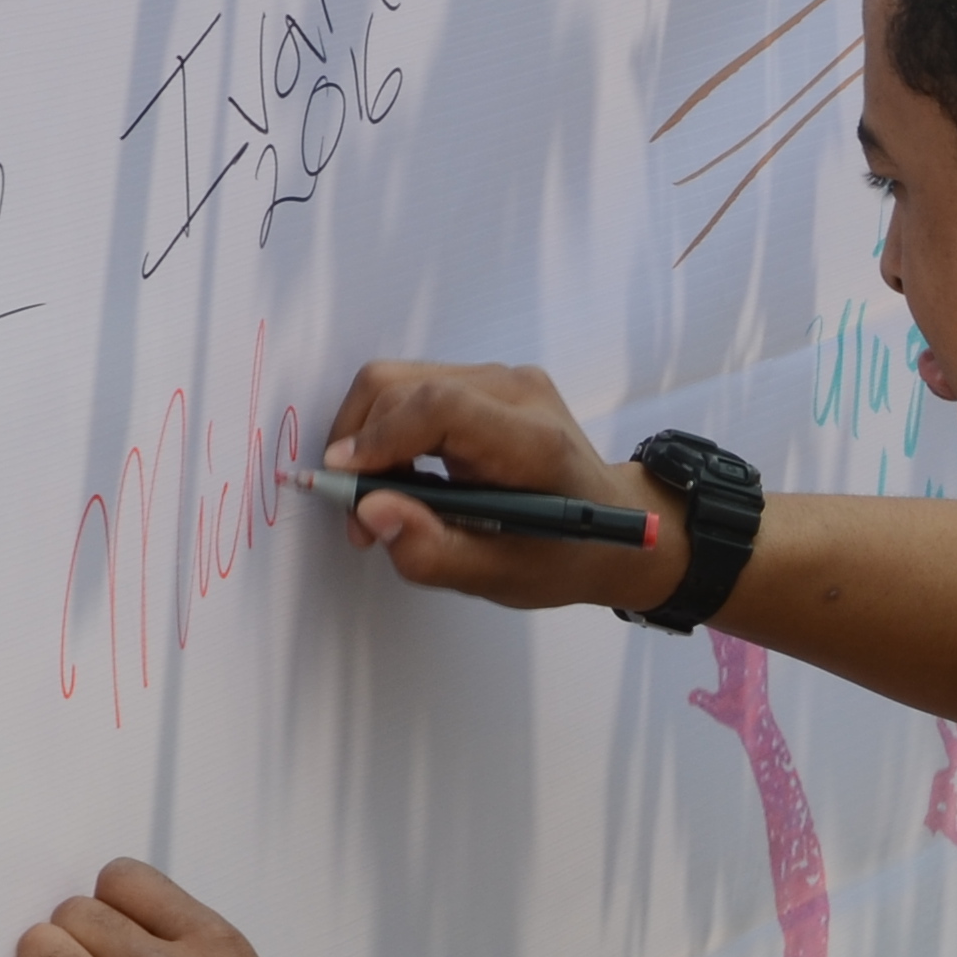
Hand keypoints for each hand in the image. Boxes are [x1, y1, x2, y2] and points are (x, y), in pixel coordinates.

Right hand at [317, 359, 690, 617]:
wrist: (612, 522)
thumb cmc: (563, 555)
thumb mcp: (500, 577)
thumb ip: (433, 552)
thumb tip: (370, 512)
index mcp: (532, 443)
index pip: (440, 408)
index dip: (380, 438)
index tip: (344, 482)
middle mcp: (517, 393)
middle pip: (405, 386)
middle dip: (361, 443)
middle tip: (357, 512)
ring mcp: (503, 379)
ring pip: (400, 382)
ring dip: (369, 436)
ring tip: (378, 498)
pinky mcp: (488, 381)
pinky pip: (415, 388)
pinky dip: (389, 430)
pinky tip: (401, 476)